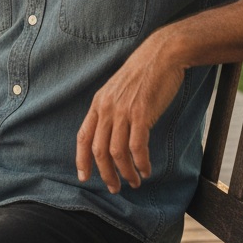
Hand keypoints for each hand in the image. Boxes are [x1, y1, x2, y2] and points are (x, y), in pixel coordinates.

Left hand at [75, 40, 184, 193]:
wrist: (161, 54)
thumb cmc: (143, 74)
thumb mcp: (117, 91)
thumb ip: (111, 110)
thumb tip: (110, 134)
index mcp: (98, 104)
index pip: (83, 136)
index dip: (81, 159)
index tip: (84, 177)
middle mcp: (106, 109)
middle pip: (98, 150)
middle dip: (105, 173)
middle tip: (115, 188)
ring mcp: (123, 111)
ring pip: (117, 152)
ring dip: (125, 172)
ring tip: (134, 182)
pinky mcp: (142, 113)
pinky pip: (137, 146)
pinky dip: (140, 162)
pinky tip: (146, 170)